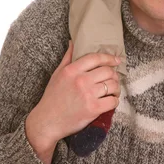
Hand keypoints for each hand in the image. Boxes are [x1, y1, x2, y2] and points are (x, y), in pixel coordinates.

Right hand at [25, 42, 120, 163]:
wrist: (47, 122)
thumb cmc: (52, 97)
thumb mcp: (57, 74)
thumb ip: (67, 57)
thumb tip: (73, 42)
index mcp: (72, 70)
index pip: (96, 58)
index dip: (109, 58)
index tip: (117, 60)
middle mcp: (81, 80)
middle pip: (107, 71)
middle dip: (114, 74)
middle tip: (114, 78)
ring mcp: (88, 95)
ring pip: (112, 85)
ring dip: (116, 87)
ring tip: (114, 89)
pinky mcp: (93, 109)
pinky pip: (112, 101)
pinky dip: (115, 100)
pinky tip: (111, 100)